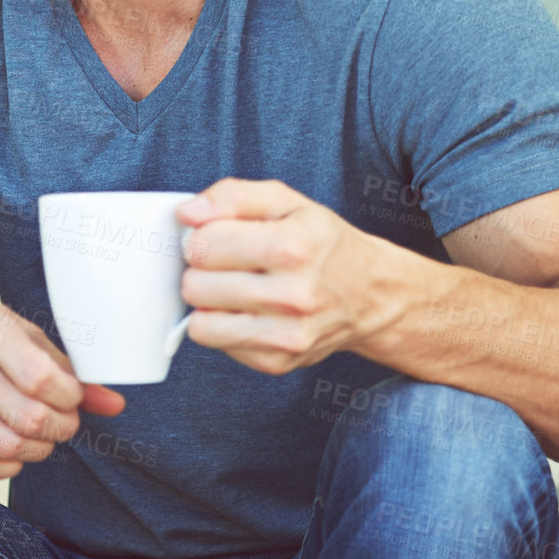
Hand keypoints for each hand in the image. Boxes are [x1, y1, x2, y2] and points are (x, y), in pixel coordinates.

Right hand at [0, 270, 126, 480]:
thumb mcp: (5, 319)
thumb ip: (57, 358)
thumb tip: (108, 401)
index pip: (43, 377)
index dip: (72, 397)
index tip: (73, 396)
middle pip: (29, 417)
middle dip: (62, 427)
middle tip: (63, 420)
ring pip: (7, 445)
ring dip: (39, 448)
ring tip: (40, 434)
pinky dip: (6, 467)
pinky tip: (12, 452)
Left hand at [174, 179, 395, 373]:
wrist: (370, 294)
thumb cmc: (320, 242)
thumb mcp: (285, 201)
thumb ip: (232, 196)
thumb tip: (188, 213)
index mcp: (292, 247)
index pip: (204, 244)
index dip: (201, 236)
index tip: (216, 235)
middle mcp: (293, 296)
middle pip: (195, 286)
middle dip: (201, 270)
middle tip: (225, 263)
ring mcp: (287, 335)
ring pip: (199, 323)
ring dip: (208, 302)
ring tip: (233, 286)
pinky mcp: (277, 362)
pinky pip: (216, 343)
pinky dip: (223, 325)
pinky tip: (248, 310)